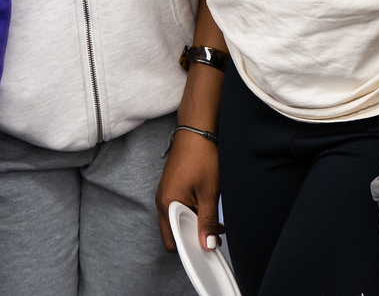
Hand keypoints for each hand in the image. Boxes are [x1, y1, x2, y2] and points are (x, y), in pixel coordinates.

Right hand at [155, 128, 222, 253]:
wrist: (197, 130)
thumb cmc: (202, 156)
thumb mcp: (209, 193)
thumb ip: (207, 221)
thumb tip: (207, 243)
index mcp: (167, 204)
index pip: (173, 241)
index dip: (190, 248)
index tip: (207, 247)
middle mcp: (162, 201)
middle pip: (174, 233)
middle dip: (194, 236)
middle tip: (216, 233)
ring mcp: (166, 194)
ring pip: (178, 221)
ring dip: (195, 224)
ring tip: (215, 220)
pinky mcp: (172, 188)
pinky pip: (179, 209)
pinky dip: (193, 212)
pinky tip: (208, 207)